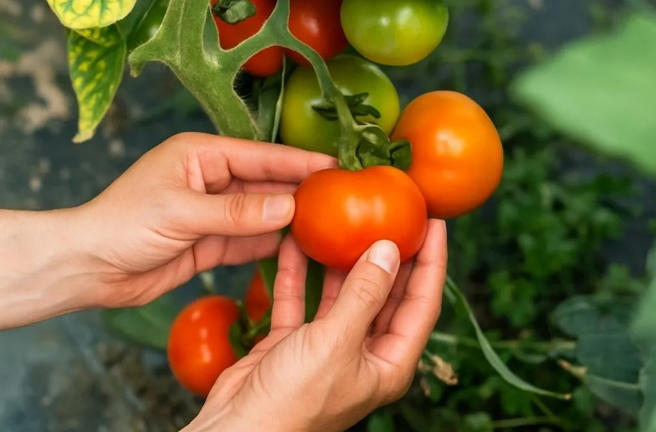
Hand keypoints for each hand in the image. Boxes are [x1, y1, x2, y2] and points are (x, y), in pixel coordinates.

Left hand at [69, 133, 333, 309]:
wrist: (89, 268)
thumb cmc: (123, 225)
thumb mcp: (182, 212)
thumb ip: (237, 213)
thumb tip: (290, 210)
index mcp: (201, 155)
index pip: (261, 157)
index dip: (299, 162)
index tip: (335, 167)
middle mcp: (211, 180)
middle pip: (266, 185)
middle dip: (301, 192)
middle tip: (342, 198)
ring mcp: (213, 212)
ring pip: (262, 214)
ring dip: (290, 220)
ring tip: (330, 223)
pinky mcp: (212, 242)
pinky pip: (250, 241)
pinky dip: (272, 244)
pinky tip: (299, 247)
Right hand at [184, 220, 446, 431]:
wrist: (237, 431)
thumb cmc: (293, 402)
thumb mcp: (336, 342)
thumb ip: (364, 294)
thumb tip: (389, 250)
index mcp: (390, 363)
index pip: (423, 303)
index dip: (432, 262)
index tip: (433, 223)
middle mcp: (364, 354)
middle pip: (387, 294)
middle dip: (390, 255)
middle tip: (395, 214)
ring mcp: (329, 348)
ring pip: (344, 293)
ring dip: (341, 260)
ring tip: (346, 220)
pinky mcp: (295, 343)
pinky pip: (302, 300)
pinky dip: (299, 274)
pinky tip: (296, 242)